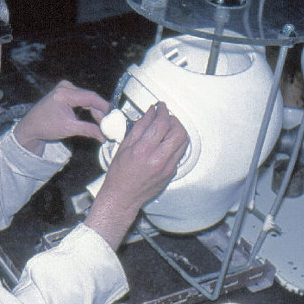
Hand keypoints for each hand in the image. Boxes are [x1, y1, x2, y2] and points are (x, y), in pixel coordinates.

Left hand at [13, 80, 110, 154]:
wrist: (31, 127)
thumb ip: (88, 130)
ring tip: (103, 124)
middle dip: (100, 112)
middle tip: (109, 124)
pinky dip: (88, 109)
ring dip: (95, 111)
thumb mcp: (69, 129)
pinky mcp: (65, 92)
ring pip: (86, 99)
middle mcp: (65, 87)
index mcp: (64, 94)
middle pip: (89, 98)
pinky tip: (95, 118)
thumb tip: (104, 135)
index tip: (114, 115)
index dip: (104, 107)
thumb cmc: (45, 127)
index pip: (90, 97)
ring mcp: (64, 88)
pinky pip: (81, 99)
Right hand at [85, 102, 188, 248]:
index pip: (162, 123)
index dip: (163, 111)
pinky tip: (165, 144)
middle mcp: (159, 158)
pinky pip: (179, 153)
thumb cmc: (119, 174)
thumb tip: (150, 113)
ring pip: (183, 142)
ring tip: (167, 129)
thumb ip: (140, 127)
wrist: (123, 197)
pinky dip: (174, 144)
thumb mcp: (125, 146)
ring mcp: (168, 167)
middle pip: (179, 131)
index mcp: (144, 150)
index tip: (161, 106)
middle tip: (166, 117)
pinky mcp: (172, 173)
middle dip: (174, 120)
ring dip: (177, 131)